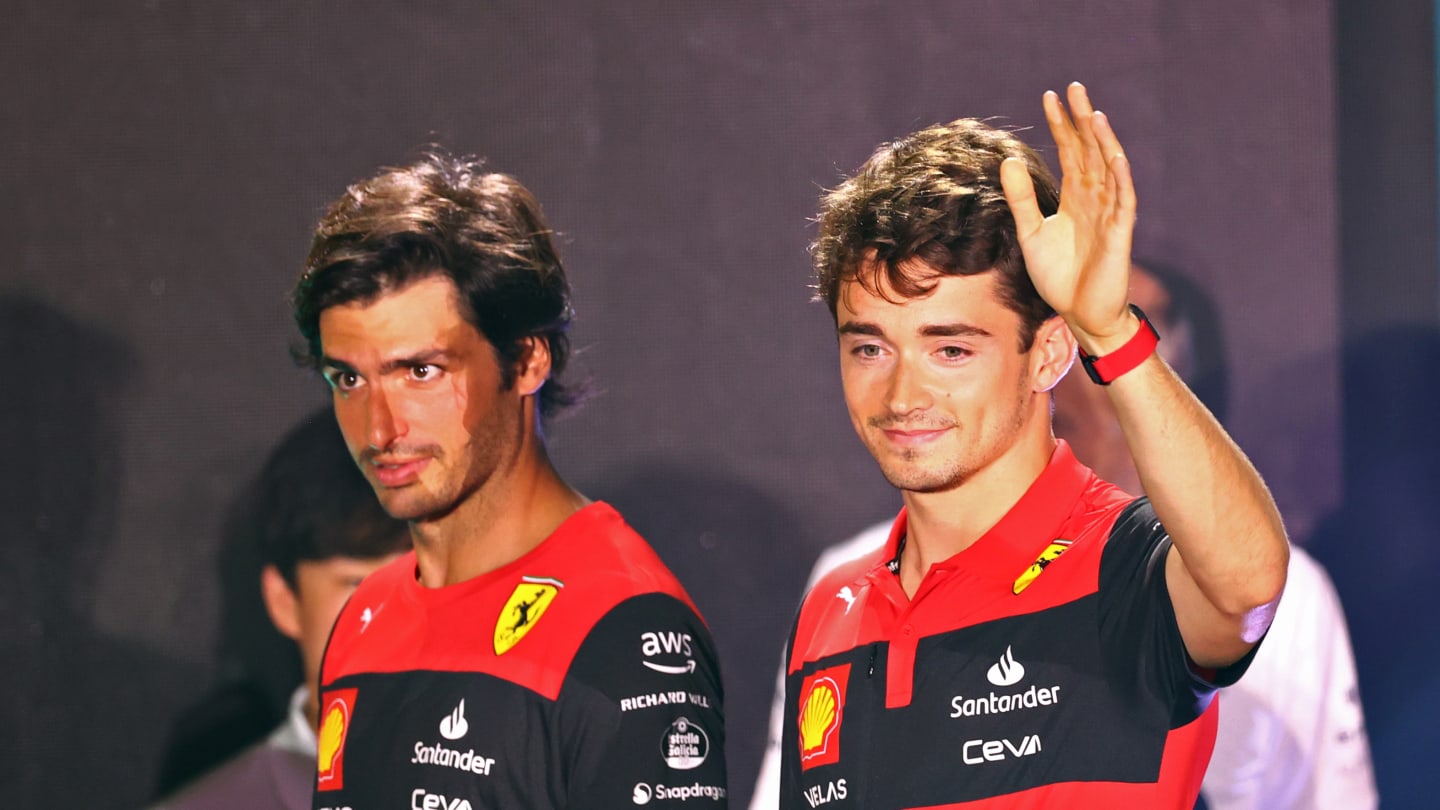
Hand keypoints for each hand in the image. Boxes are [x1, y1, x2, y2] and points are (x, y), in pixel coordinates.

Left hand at [1000, 82, 1137, 352]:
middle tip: (1073, 88)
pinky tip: (1113, 155)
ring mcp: (1110, 214)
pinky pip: (1123, 200)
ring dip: (1102, 141)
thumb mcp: (1030, 232)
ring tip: (1093, 113)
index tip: (1049, 98)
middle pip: (1090, 151)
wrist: (1079, 314)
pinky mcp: (1119, 233)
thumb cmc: (1058, 276)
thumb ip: (1021, 198)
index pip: (1070, 152)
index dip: (1061, 126)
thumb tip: (1008, 160)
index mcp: (1076, 198)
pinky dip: (1119, 177)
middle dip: (1082, 121)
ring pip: (1108, 168)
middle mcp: (1095, 199)